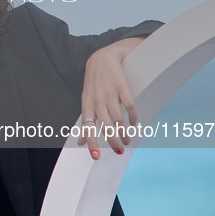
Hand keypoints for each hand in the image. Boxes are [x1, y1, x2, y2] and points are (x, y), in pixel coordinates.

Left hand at [77, 37, 143, 159]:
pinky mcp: (122, 87)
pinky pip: (129, 106)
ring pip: (118, 119)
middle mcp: (97, 100)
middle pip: (105, 127)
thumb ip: (84, 122)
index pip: (88, 127)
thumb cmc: (93, 83)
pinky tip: (133, 123)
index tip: (97, 157)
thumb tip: (80, 142)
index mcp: (87, 105)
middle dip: (113, 142)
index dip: (91, 143)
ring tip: (127, 140)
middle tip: (119, 150)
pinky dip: (133, 117)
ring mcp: (110, 93)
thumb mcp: (86, 101)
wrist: (102, 58)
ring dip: (124, 133)